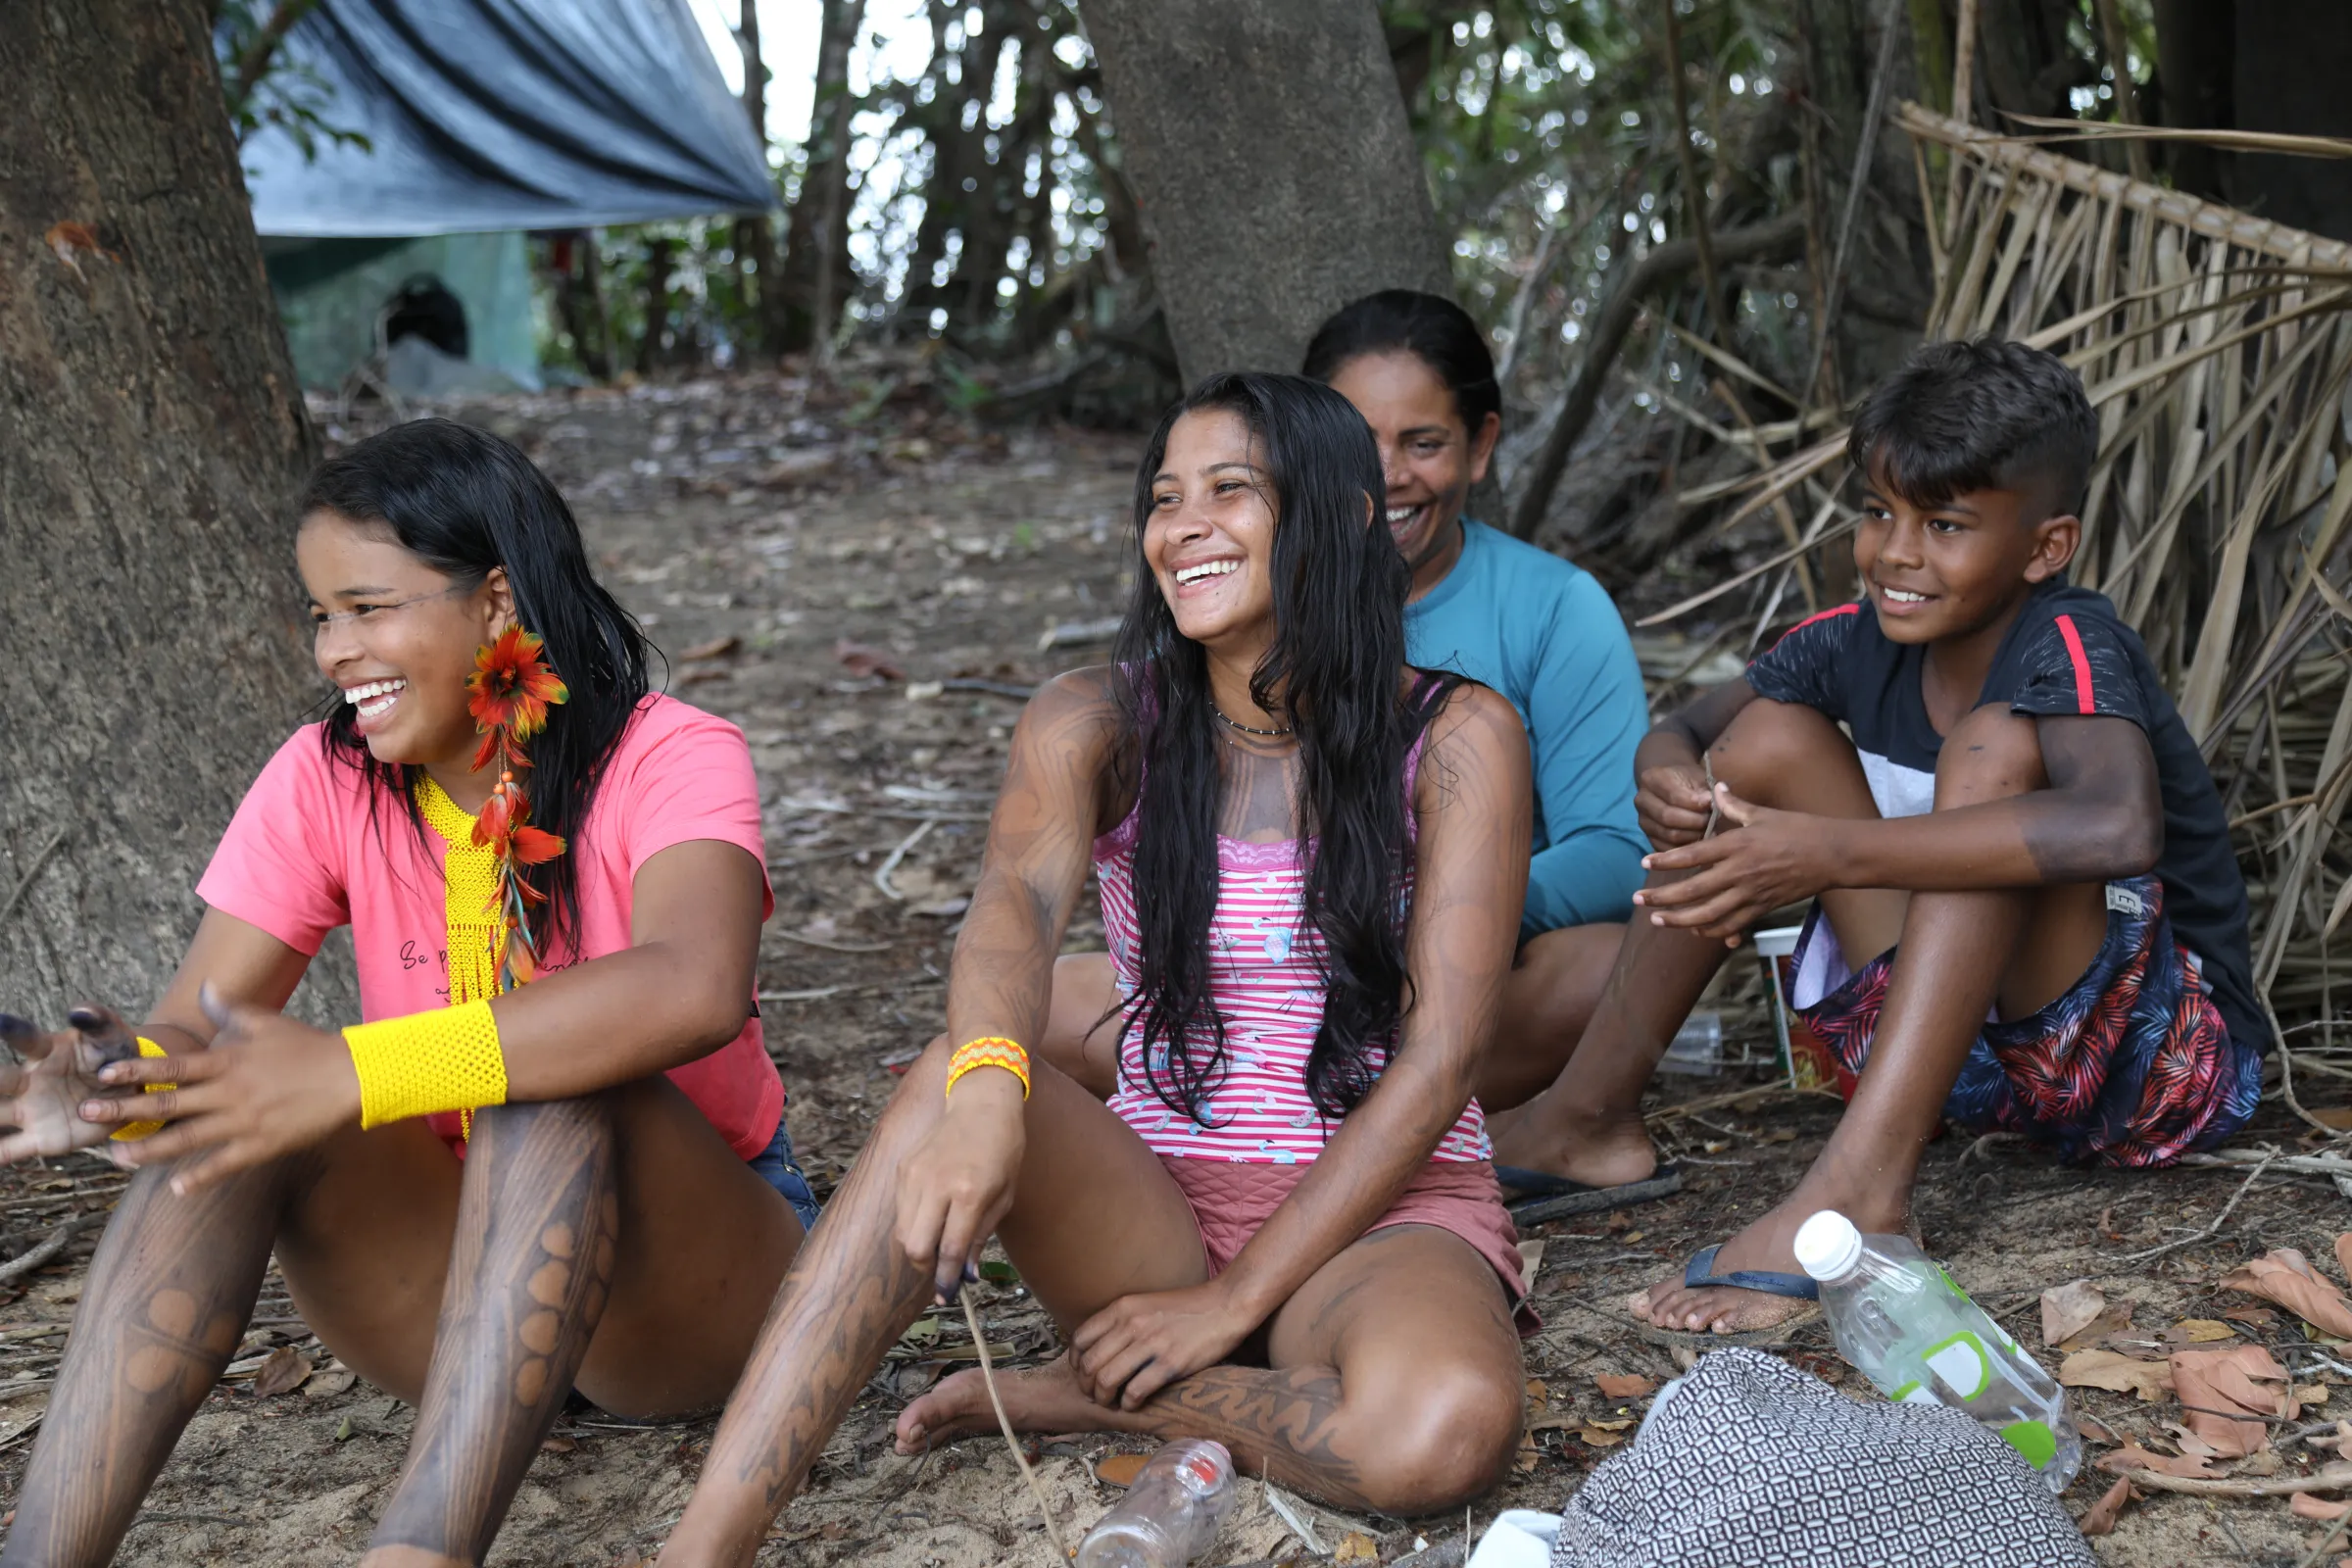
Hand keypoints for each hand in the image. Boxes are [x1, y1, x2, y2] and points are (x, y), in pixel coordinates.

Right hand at [0, 1006, 150, 1161]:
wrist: (130, 1092)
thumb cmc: (117, 1055)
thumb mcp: (113, 1036)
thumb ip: (98, 1022)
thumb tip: (79, 1010)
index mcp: (49, 1052)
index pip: (26, 1040)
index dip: (11, 1031)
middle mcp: (30, 1081)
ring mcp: (31, 1110)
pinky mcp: (41, 1138)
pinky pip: (9, 1150)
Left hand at [84, 984, 360, 1193]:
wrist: (351, 1076)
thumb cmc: (308, 1046)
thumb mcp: (266, 1022)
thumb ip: (229, 1009)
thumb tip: (206, 987)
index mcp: (228, 1061)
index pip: (172, 1066)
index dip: (136, 1070)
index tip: (104, 1075)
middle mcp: (229, 1092)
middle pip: (168, 1103)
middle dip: (125, 1110)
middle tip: (89, 1115)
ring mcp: (244, 1122)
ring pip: (187, 1139)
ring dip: (149, 1150)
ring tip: (117, 1158)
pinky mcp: (262, 1145)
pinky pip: (225, 1164)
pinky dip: (200, 1178)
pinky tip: (177, 1188)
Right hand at [894, 1071, 1024, 1301]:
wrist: (981, 1102)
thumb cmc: (1003, 1149)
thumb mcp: (1005, 1195)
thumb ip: (982, 1236)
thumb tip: (966, 1273)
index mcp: (969, 1193)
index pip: (949, 1249)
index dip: (946, 1279)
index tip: (946, 1297)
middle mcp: (937, 1185)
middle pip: (915, 1247)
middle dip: (927, 1266)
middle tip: (941, 1266)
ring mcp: (915, 1175)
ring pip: (903, 1232)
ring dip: (919, 1246)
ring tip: (939, 1239)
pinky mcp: (903, 1168)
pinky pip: (900, 1210)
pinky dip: (914, 1222)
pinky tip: (932, 1213)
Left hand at [1070, 1280, 1251, 1409]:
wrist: (1224, 1305)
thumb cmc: (1186, 1307)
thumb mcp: (1145, 1303)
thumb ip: (1121, 1320)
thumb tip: (1099, 1346)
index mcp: (1122, 1308)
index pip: (1080, 1339)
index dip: (1075, 1363)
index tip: (1082, 1374)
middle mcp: (1132, 1324)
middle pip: (1089, 1364)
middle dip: (1086, 1386)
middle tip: (1094, 1395)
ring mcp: (1151, 1344)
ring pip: (1106, 1380)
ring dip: (1103, 1398)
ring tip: (1110, 1403)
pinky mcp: (1170, 1363)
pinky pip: (1135, 1391)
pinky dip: (1127, 1404)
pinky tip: (1132, 1404)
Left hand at [1634, 785, 1831, 941]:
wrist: (1834, 855)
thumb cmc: (1800, 829)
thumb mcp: (1763, 813)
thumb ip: (1734, 804)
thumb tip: (1717, 787)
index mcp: (1737, 845)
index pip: (1692, 854)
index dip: (1666, 861)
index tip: (1644, 864)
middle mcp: (1740, 872)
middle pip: (1693, 891)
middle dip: (1662, 898)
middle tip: (1637, 901)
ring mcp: (1751, 894)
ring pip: (1708, 915)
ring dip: (1679, 921)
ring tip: (1658, 921)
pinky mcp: (1762, 908)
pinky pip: (1732, 925)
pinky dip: (1711, 931)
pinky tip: (1695, 931)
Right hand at [1635, 758, 1715, 849]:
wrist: (1671, 784)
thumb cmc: (1688, 779)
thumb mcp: (1697, 777)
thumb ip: (1704, 789)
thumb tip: (1711, 802)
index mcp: (1651, 779)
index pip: (1673, 796)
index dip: (1695, 803)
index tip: (1714, 805)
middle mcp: (1642, 800)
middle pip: (1668, 817)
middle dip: (1695, 821)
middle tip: (1713, 820)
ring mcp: (1643, 821)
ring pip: (1669, 835)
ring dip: (1693, 836)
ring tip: (1708, 830)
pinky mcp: (1649, 837)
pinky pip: (1667, 849)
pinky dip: (1685, 847)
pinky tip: (1699, 841)